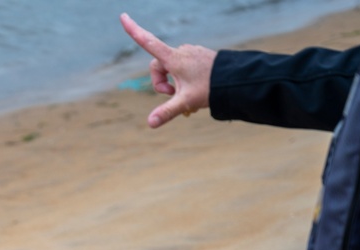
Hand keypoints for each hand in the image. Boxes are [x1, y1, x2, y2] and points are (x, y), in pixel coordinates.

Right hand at [119, 13, 215, 127]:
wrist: (237, 79)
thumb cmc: (211, 88)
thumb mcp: (186, 101)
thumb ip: (167, 112)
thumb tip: (150, 123)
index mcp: (173, 58)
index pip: (148, 42)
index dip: (134, 30)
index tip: (122, 16)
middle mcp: (180, 52)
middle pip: (158, 67)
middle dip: (161, 84)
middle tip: (174, 96)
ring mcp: (190, 53)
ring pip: (171, 69)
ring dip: (174, 84)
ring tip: (189, 96)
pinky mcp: (198, 56)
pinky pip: (183, 68)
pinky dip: (183, 81)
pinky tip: (196, 90)